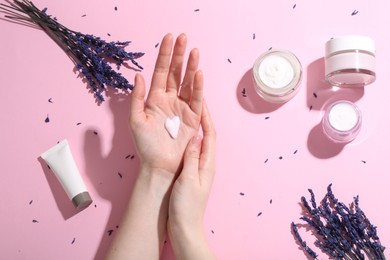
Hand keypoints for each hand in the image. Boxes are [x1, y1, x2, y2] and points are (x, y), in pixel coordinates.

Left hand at [129, 33, 203, 176]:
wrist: (160, 165)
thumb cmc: (145, 145)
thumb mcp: (136, 120)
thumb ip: (137, 98)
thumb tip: (139, 76)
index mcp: (155, 98)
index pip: (161, 71)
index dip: (165, 55)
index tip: (169, 37)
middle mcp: (170, 99)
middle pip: (176, 72)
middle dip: (180, 55)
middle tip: (184, 37)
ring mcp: (183, 107)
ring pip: (188, 82)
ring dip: (191, 67)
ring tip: (195, 51)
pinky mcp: (194, 117)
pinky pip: (196, 98)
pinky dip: (198, 86)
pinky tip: (198, 74)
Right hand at [168, 101, 216, 258]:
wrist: (184, 226)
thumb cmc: (186, 206)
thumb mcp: (188, 180)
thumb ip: (192, 158)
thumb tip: (195, 137)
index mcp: (207, 163)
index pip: (210, 135)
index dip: (206, 117)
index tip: (201, 101)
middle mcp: (205, 163)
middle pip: (206, 135)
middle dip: (202, 118)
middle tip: (194, 103)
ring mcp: (198, 167)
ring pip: (198, 141)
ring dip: (194, 127)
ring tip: (186, 113)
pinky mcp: (190, 173)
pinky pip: (190, 151)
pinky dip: (186, 139)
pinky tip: (179, 135)